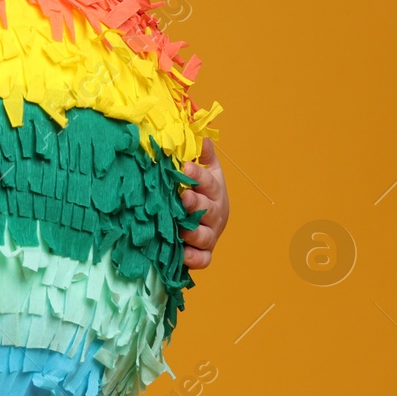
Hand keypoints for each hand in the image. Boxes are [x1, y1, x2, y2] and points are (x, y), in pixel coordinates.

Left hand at [179, 138, 227, 269]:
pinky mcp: (204, 253)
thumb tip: (202, 136)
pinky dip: (194, 259)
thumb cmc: (203, 192)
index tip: (185, 168)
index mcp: (214, 191)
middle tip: (183, 198)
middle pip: (208, 209)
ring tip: (182, 230)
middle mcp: (214, 214)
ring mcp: (210, 234)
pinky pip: (203, 259)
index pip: (208, 182)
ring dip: (194, 233)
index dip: (198, 175)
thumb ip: (202, 155)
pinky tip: (183, 255)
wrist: (211, 222)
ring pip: (205, 236)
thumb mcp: (206, 171)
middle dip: (195, 204)